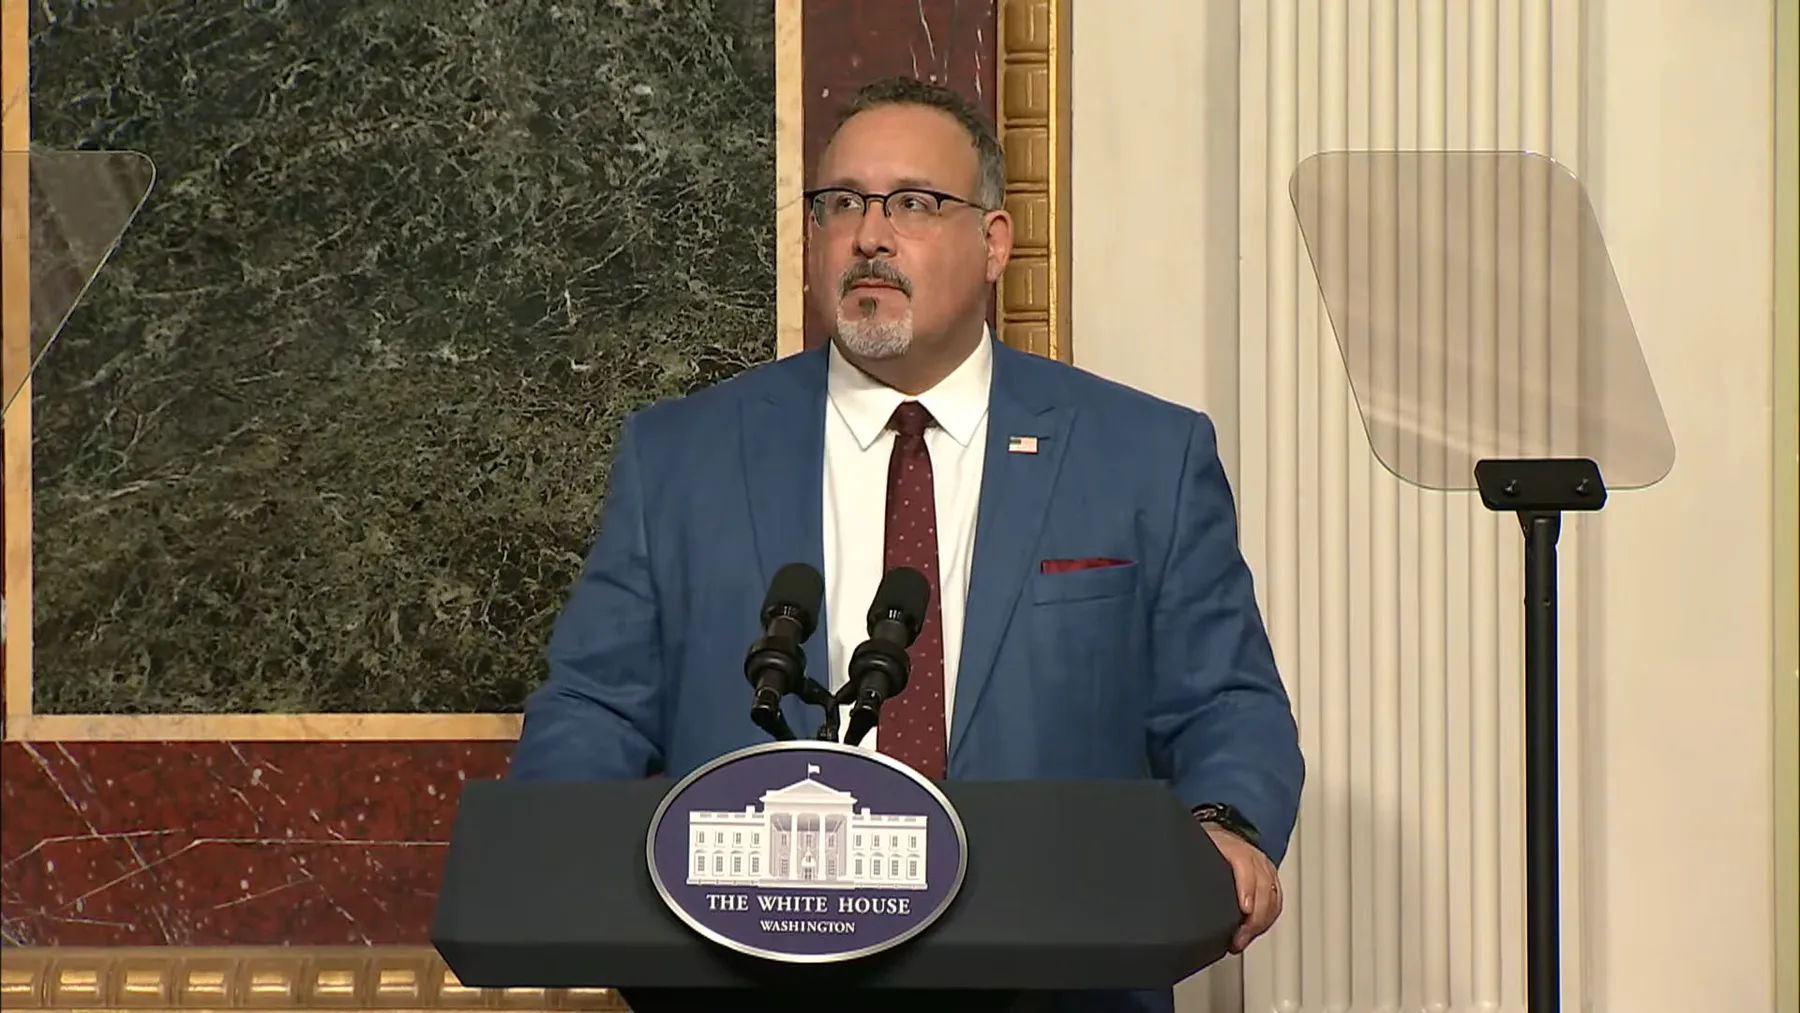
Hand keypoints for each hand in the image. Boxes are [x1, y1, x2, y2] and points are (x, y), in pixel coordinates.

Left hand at [1203, 823, 1282, 952]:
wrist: (1223, 837)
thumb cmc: (1208, 847)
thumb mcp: (1196, 852)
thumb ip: (1190, 866)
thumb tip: (1170, 886)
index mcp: (1232, 847)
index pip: (1245, 865)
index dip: (1247, 888)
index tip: (1244, 910)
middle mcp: (1253, 857)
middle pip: (1263, 886)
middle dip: (1254, 917)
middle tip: (1238, 938)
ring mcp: (1264, 869)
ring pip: (1272, 897)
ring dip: (1260, 923)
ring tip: (1241, 940)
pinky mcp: (1271, 881)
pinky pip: (1276, 903)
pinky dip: (1267, 921)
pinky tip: (1252, 933)